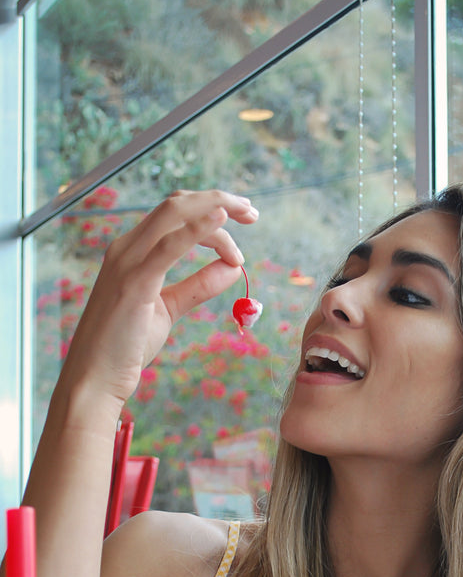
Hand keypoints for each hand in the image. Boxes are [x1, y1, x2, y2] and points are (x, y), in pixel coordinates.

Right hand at [61, 189, 258, 407]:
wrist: (95, 377)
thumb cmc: (126, 346)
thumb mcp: (169, 309)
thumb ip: (198, 287)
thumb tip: (232, 269)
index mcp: (133, 251)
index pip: (175, 215)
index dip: (211, 211)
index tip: (243, 226)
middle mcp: (127, 248)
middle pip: (177, 205)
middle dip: (218, 199)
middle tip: (252, 211)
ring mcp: (128, 262)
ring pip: (174, 214)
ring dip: (215, 208)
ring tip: (249, 215)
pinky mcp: (134, 283)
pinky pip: (169, 246)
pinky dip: (197, 228)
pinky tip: (221, 220)